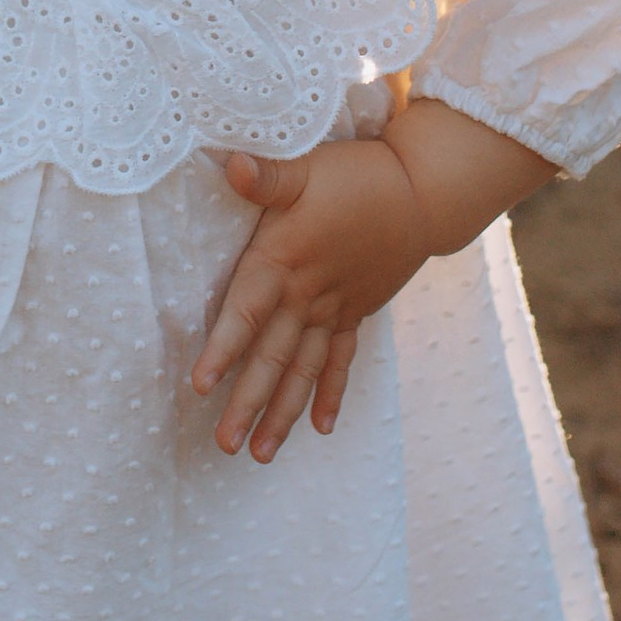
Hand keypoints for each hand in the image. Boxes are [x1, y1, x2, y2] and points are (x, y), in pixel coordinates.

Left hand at [194, 95, 554, 462]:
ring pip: (303, 371)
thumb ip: (267, 178)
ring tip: (262, 454)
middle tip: (224, 445)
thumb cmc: (356, 176)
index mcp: (282, 262)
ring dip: (283, 413)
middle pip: (271, 358)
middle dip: (247, 404)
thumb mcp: (306, 169)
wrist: (421, 194)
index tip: (200, 386)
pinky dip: (330, 394)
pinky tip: (321, 428)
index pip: (245, 314)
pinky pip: (340, 362)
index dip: (221, 350)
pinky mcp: (355, 312)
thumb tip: (231, 166)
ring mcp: (332, 309)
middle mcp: (305, 295)